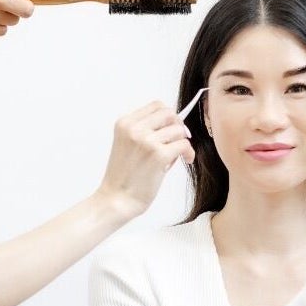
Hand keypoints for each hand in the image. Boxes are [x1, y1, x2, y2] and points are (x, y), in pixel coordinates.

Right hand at [96, 101, 194, 219]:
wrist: (117, 199)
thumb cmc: (124, 177)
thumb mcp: (127, 144)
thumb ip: (145, 131)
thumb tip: (175, 124)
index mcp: (125, 123)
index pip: (156, 105)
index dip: (168, 116)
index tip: (171, 128)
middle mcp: (134, 128)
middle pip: (169, 113)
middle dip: (178, 126)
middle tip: (178, 141)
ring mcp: (146, 141)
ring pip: (179, 130)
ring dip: (182, 142)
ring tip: (175, 157)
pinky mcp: (159, 155)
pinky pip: (184, 145)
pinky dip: (189, 153)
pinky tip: (186, 160)